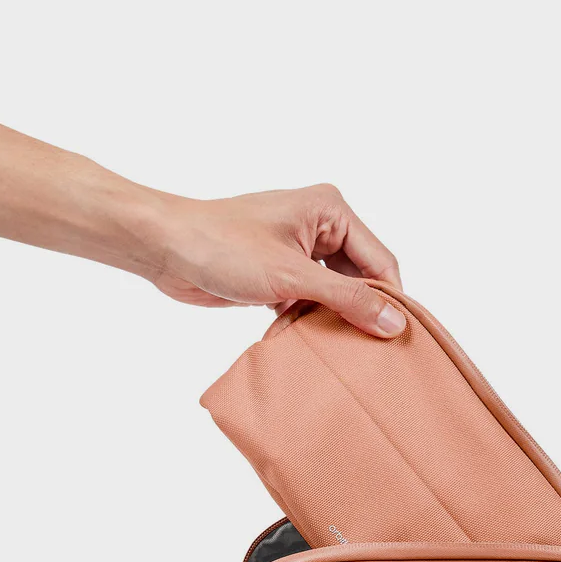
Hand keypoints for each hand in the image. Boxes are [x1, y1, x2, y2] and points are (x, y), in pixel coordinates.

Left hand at [149, 184, 406, 337]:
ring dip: (328, 321)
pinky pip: (311, 303)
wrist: (164, 248)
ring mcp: (300, 250)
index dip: (391, 300)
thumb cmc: (221, 245)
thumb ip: (347, 299)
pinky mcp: (282, 273)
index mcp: (331, 210)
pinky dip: (305, 322)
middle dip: (357, 313)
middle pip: (360, 279)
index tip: (396, 340)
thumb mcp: (291, 277)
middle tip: (365, 351)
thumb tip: (394, 323)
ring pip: (335, 295)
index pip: (380, 260)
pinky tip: (292, 337)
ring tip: (326, 345)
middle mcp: (321, 226)